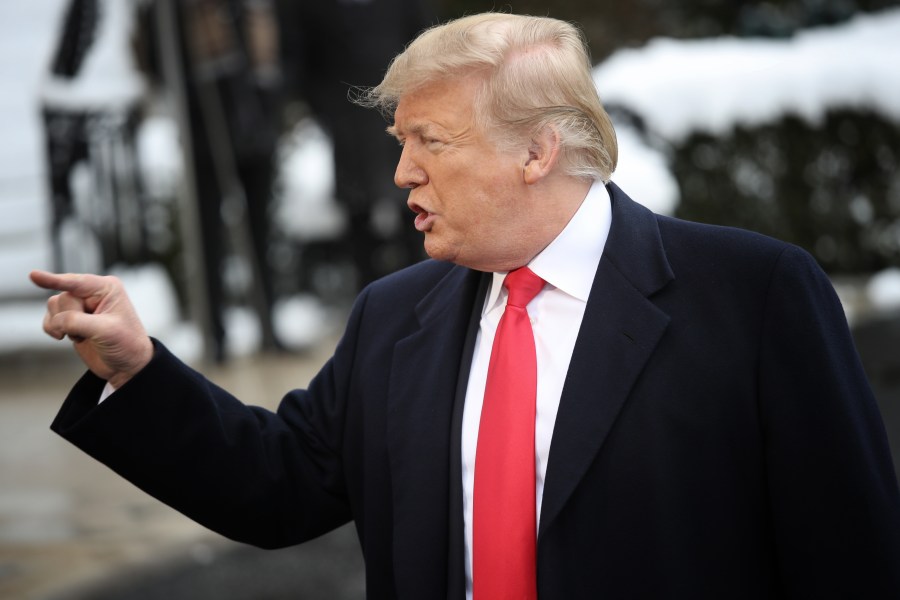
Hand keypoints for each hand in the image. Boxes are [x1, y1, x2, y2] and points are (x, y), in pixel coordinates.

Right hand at [30, 270, 153, 388]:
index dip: (54, 280)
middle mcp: (92, 293)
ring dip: (62, 325)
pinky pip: (49, 318)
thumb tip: (56, 321)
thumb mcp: (105, 331)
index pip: (76, 282)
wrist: (126, 365)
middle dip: (70, 318)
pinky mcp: (70, 320)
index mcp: (107, 288)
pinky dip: (52, 329)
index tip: (33, 276)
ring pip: (53, 306)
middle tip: (89, 332)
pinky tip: (65, 337)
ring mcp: (80, 306)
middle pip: (63, 298)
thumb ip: (77, 322)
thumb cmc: (126, 344)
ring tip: (83, 336)